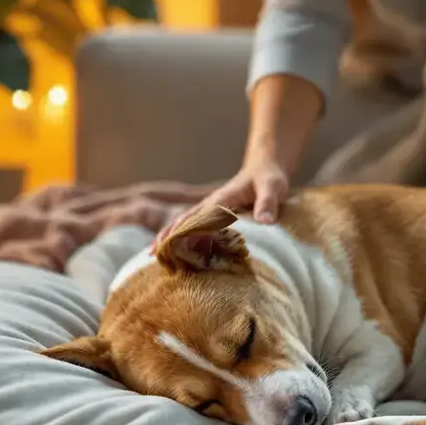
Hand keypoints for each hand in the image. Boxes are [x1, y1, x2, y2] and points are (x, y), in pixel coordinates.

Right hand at [153, 158, 288, 247]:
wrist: (265, 169)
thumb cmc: (269, 179)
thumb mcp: (273, 188)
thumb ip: (268, 203)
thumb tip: (264, 222)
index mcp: (221, 200)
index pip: (199, 217)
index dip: (186, 231)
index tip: (173, 245)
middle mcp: (210, 205)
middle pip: (183, 220)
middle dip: (167, 235)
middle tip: (152, 253)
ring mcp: (210, 210)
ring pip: (184, 223)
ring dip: (169, 237)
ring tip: (153, 255)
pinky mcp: (214, 216)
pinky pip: (194, 228)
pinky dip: (182, 238)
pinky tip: (175, 251)